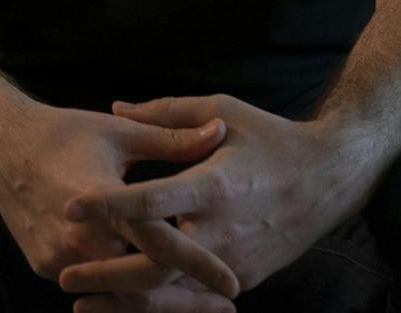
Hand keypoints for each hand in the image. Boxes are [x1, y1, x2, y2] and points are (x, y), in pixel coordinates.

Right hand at [0, 100, 238, 304]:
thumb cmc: (63, 133)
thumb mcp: (119, 133)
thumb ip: (172, 140)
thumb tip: (220, 131)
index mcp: (102, 199)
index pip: (159, 243)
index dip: (199, 265)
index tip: (234, 285)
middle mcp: (76, 235)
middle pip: (142, 281)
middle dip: (186, 298)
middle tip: (224, 305)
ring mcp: (57, 256)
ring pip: (117, 289)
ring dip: (154, 295)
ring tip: (196, 301)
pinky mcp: (44, 265)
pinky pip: (91, 283)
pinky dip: (119, 285)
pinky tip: (145, 282)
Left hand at [59, 95, 377, 304]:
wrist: (333, 176)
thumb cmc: (272, 137)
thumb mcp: (222, 111)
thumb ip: (165, 114)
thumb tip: (116, 108)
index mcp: (216, 184)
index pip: (153, 200)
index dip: (109, 205)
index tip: (70, 206)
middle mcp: (226, 230)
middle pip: (160, 265)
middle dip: (109, 274)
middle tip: (67, 276)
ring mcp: (237, 260)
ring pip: (175, 293)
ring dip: (128, 301)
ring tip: (83, 303)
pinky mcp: (246, 276)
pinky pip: (196, 298)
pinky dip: (160, 305)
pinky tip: (124, 305)